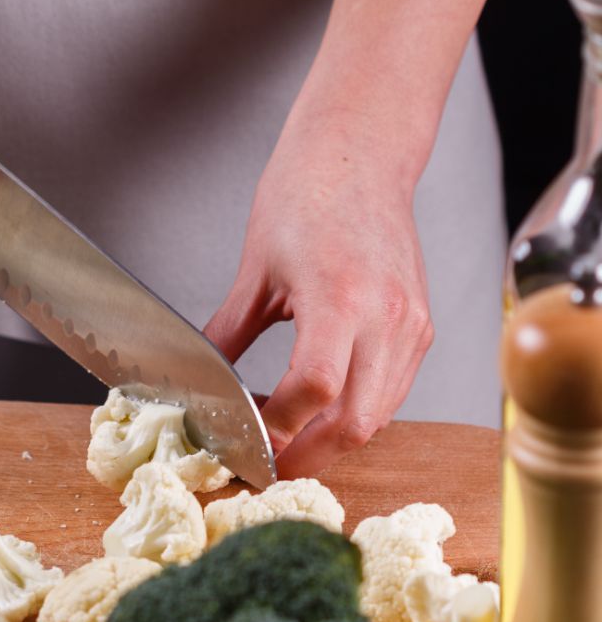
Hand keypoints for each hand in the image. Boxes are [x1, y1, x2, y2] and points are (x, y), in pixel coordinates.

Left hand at [204, 125, 433, 478]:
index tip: (245, 441)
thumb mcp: (254, 272)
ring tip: (286, 440)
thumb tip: (199, 383)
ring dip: (332, 440)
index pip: (314, 390)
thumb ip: (227, 336)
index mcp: (341, 298)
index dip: (278, 427)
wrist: (360, 155)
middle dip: (308, 455)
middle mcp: (387, 316)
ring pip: (379, 415)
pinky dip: (354, 412)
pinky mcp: (420, 327)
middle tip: (266, 466)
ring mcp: (411, 324)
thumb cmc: (306, 196)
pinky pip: (392, 391)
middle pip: (356, 420)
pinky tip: (317, 409)